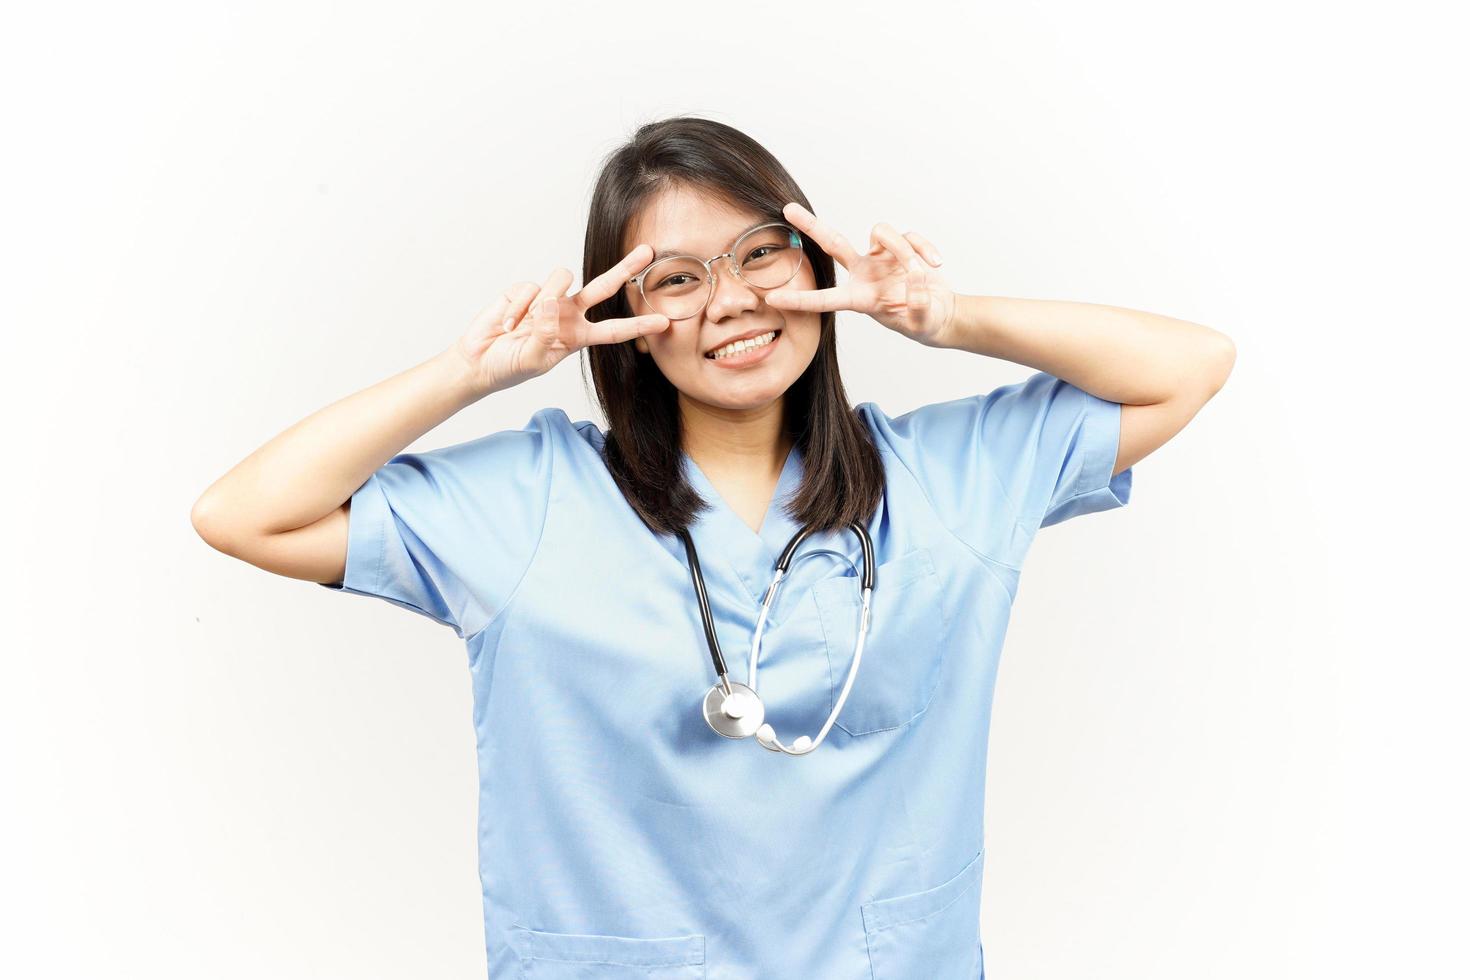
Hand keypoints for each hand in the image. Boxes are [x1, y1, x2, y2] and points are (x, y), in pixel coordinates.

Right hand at [453, 246, 670, 394]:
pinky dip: (517, 307)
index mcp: (577, 336)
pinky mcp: (524, 290)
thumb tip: (552, 306)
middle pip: (603, 287)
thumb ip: (546, 336)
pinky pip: (529, 287)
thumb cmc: (510, 367)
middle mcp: (568, 314)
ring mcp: (547, 300)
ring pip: (561, 279)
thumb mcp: (534, 361)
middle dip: (625, 268)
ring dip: (543, 300)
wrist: (478, 362)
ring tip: (522, 325)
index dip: (638, 326)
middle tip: (648, 252)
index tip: (664, 323)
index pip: (614, 330)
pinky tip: (507, 323)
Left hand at [764, 202, 956, 347]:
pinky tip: (936, 264)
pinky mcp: (900, 247)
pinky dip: (925, 248)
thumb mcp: (922, 322)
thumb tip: (915, 281)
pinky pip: (910, 236)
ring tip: (922, 272)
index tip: (773, 299)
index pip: (826, 298)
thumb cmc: (923, 321)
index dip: (800, 300)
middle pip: (833, 243)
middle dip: (811, 226)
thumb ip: (918, 307)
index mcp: (860, 299)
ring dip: (905, 249)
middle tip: (787, 208)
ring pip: (882, 232)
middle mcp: (864, 273)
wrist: (941, 313)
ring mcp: (880, 258)